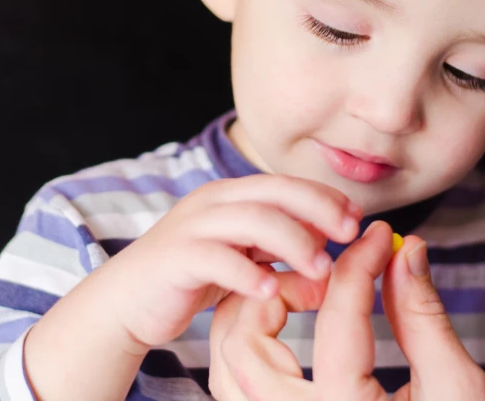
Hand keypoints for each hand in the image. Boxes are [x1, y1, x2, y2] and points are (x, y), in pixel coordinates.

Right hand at [109, 174, 361, 349]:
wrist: (127, 299)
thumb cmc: (191, 278)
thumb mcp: (243, 263)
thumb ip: (280, 261)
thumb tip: (328, 276)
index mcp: (230, 197)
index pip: (285, 185)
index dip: (324, 197)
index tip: (356, 220)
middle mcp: (212, 203)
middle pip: (274, 192)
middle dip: (318, 209)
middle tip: (349, 235)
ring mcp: (192, 227)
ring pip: (251, 220)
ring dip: (293, 242)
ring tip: (320, 269)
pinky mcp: (175, 257)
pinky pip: (216, 259)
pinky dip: (247, 274)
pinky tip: (270, 293)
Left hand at [209, 221, 484, 400]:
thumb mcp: (454, 386)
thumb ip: (423, 316)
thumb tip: (406, 251)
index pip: (338, 321)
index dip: (359, 265)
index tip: (378, 236)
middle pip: (247, 344)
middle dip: (279, 292)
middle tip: (324, 277)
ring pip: (226, 366)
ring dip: (252, 316)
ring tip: (302, 297)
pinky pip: (235, 387)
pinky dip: (247, 346)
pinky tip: (284, 329)